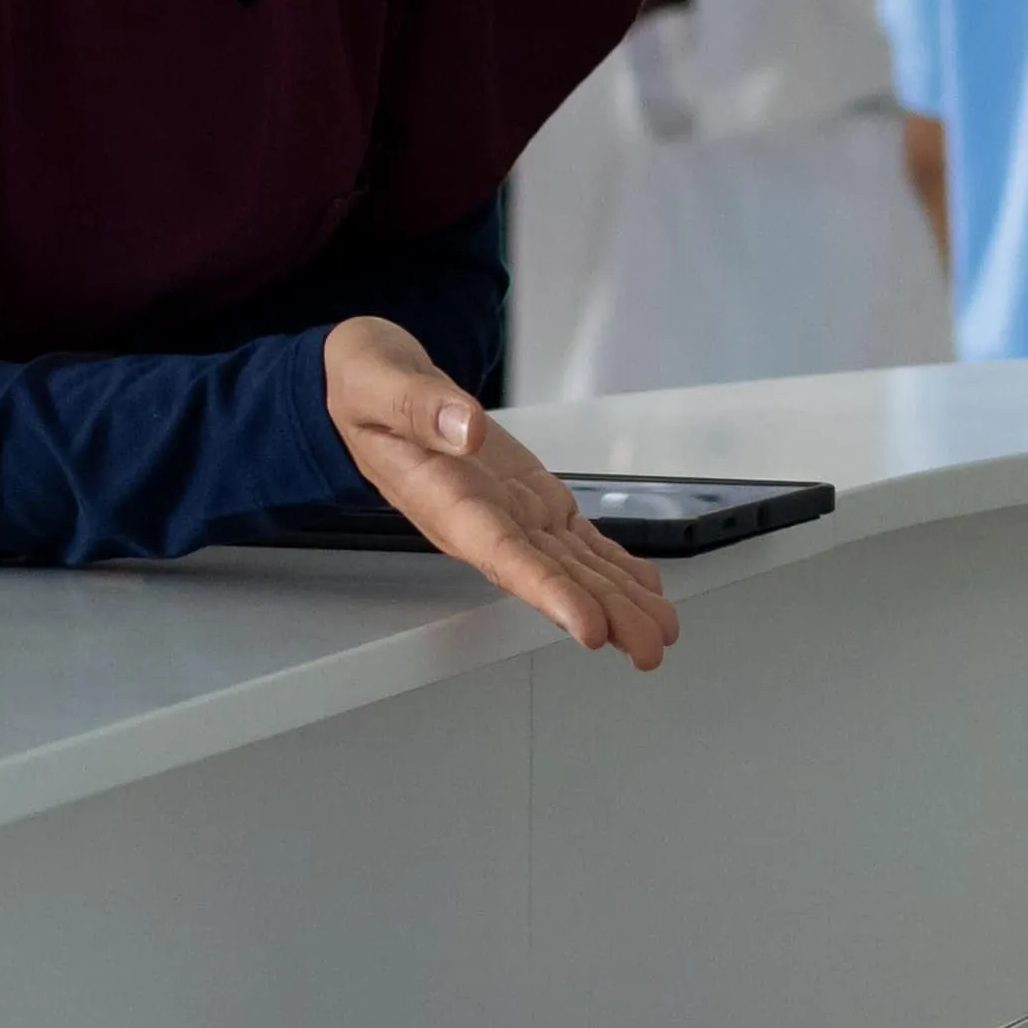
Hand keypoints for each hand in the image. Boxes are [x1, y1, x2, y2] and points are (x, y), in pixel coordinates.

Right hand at [320, 317, 676, 671]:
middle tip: (647, 646)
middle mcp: (480, 520)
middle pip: (548, 576)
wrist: (367, 382)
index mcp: (443, 499)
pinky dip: (611, 564)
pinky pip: (572, 540)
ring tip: (660, 630)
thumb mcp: (378, 380)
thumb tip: (464, 428)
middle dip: (602, 612)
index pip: (500, 554)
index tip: (587, 626)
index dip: (547, 592)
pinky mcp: (526, 498)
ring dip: (616, 599)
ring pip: (569, 565)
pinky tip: (641, 587)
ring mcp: (507, 513)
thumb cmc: (367, 386)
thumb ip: (419, 406)